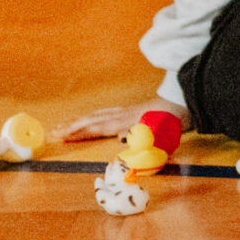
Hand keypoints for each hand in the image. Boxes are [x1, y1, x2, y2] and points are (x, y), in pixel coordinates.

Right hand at [58, 98, 180, 142]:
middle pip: (92, 119)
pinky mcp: (132, 111)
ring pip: (97, 115)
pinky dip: (92, 117)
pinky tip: (90, 120)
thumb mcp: (160, 133)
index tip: (60, 137)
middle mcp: (123, 114)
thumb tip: (119, 138)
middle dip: (71, 126)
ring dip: (79, 121)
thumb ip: (141, 137)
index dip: (78, 132)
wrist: (187, 102)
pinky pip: (106, 114)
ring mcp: (127, 111)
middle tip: (52, 132)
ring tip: (64, 126)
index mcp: (127, 120)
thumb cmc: (174, 121)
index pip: (97, 127)